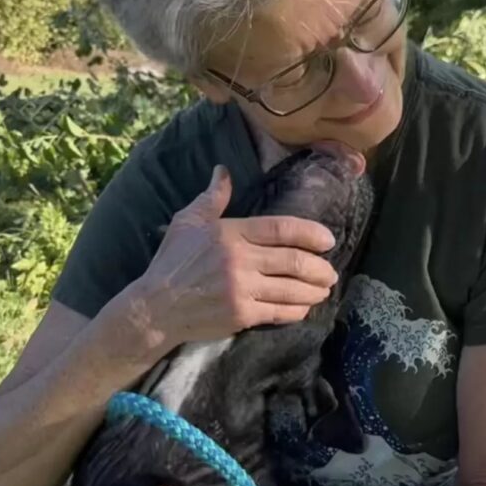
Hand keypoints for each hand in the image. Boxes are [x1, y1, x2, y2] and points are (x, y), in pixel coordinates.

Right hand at [121, 166, 338, 345]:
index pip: (282, 229)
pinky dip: (296, 310)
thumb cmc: (172, 261)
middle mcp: (241, 260)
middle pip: (294, 261)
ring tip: (324, 290)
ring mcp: (243, 290)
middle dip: (320, 268)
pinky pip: (279, 312)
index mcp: (232, 233)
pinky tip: (304, 308)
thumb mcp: (188, 221)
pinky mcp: (242, 315)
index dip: (311, 233)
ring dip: (314, 291)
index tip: (328, 240)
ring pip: (292, 289)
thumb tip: (223, 170)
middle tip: (330, 272)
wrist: (155, 307)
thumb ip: (212, 197)